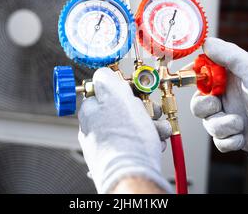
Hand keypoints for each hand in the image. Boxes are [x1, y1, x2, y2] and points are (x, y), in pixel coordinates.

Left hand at [78, 67, 172, 192]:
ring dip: (149, 124)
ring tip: (158, 130)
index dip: (123, 89)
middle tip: (152, 112)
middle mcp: (94, 130)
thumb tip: (102, 73)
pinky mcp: (119, 158)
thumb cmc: (125, 140)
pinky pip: (135, 143)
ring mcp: (106, 145)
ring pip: (132, 126)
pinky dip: (148, 140)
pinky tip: (155, 142)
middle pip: (121, 109)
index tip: (135, 91)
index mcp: (90, 112)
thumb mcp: (115, 96)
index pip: (104, 92)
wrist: (133, 175)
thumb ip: (106, 79)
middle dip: (142, 108)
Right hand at [191, 37, 247, 173]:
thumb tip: (207, 42)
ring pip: (208, 123)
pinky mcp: (238, 137)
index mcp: (233, 78)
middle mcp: (232, 97)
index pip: (205, 74)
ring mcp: (234, 118)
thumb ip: (227, 54)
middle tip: (216, 105)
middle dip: (203, 106)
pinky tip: (243, 137)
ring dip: (220, 125)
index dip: (196, 77)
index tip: (195, 80)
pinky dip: (229, 140)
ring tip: (239, 124)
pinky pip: (219, 141)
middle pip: (199, 101)